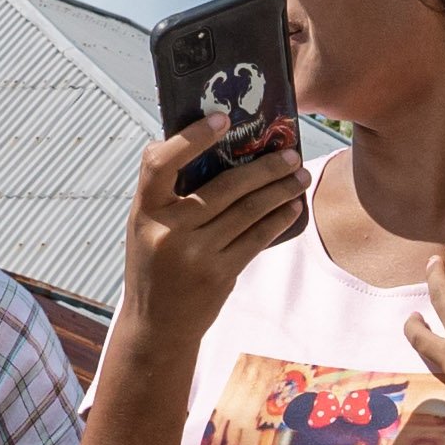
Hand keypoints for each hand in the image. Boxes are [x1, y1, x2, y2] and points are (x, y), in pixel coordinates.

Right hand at [117, 118, 312, 339]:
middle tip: (291, 151)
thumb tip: (218, 149)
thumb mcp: (149, 225)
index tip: (223, 119)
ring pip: (249, 210)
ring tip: (299, 175)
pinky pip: (256, 238)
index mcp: (145, 210)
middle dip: (266, 166)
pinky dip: (278, 219)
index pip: (160, 162)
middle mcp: (169, 230)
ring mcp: (196, 254)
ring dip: (281, 189)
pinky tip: (292, 206)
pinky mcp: (219, 274)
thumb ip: (171, 193)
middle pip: (226, 186)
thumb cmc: (154, 264)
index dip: (191, 137)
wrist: (157, 325)